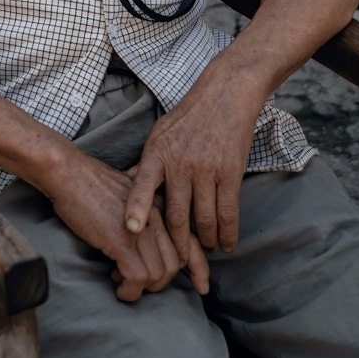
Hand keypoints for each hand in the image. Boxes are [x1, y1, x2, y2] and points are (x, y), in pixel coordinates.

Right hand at [48, 148, 208, 301]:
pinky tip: (118, 288)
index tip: (200, 287)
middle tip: (139, 283)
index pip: (190, 240)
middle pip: (175, 264)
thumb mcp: (128, 193)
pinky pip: (136, 279)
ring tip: (122, 281)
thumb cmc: (90, 183)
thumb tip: (146, 235)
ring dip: (142, 288)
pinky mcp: (122, 241)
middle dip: (161, 283)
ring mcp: (141, 228)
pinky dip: (129, 291)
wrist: (67, 173)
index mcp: (159, 204)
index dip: (199, 268)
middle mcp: (156, 216)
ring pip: (157, 275)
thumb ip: (144, 211)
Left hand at [123, 69, 260, 260]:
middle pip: (176, 215)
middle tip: (179, 261)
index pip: (142, 184)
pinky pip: (228, 213)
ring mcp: (206, 169)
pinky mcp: (230, 173)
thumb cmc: (188, 117)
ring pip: (203, 220)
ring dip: (205, 241)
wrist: (225, 95)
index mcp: (158, 152)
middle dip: (177, 244)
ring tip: (205, 248)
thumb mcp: (160, 133)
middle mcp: (180, 163)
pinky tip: (226, 242)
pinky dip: (227, 233)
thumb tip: (128, 189)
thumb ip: (148, 163)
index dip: (136, 208)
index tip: (131, 229)